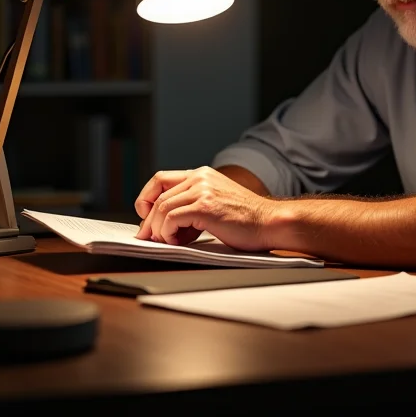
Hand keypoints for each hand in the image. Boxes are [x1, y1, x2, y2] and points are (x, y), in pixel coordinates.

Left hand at [134, 166, 275, 251]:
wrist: (270, 222)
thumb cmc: (246, 220)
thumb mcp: (215, 203)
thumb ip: (193, 206)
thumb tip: (165, 225)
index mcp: (202, 174)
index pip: (161, 178)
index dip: (147, 197)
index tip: (145, 215)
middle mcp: (200, 177)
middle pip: (158, 196)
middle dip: (148, 220)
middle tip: (148, 238)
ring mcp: (202, 190)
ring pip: (161, 208)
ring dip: (158, 229)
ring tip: (167, 242)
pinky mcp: (204, 207)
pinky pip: (171, 219)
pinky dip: (167, 233)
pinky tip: (177, 242)